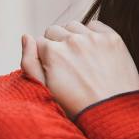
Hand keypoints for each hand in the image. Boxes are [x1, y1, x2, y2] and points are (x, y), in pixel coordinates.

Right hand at [20, 20, 138, 116]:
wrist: (112, 113)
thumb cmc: (76, 106)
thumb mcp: (45, 89)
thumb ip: (29, 62)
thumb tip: (26, 36)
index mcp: (53, 52)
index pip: (40, 42)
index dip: (44, 56)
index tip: (54, 69)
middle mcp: (72, 40)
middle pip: (55, 31)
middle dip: (56, 44)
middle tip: (67, 64)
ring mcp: (94, 38)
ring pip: (73, 26)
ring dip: (73, 36)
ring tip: (80, 57)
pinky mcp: (112, 38)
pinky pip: (95, 25)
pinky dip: (92, 34)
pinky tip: (94, 51)